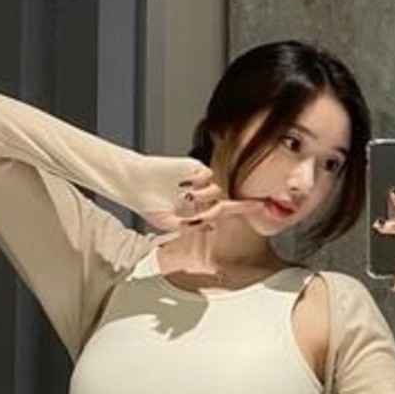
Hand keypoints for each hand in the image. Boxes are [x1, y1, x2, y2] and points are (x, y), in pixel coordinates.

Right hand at [142, 164, 261, 274]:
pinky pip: (207, 176)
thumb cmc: (148, 203)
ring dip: (204, 198)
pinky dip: (199, 182)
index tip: (261, 206)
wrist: (133, 182)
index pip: (226, 209)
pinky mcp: (193, 167)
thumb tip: (210, 225)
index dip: (244, 208)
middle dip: (216, 210)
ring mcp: (198, 181)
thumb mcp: (168, 222)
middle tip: (197, 211)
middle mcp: (201, 194)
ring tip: (186, 197)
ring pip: (215, 191)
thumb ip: (188, 227)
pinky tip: (184, 184)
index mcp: (198, 209)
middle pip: (222, 203)